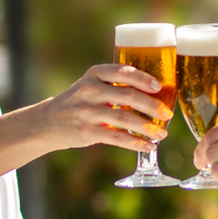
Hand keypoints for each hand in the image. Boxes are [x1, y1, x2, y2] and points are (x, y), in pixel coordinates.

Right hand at [41, 64, 172, 152]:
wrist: (49, 122)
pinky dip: (136, 142)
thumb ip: (116, 84)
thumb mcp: (92, 85)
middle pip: (127, 95)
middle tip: (168, 114)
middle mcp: (90, 90)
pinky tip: (149, 146)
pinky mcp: (87, 131)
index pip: (122, 72)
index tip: (159, 86)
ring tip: (163, 134)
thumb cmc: (80, 101)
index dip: (143, 78)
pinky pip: (117, 137)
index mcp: (95, 74)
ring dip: (148, 127)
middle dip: (152, 105)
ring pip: (125, 118)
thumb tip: (156, 93)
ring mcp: (88, 111)